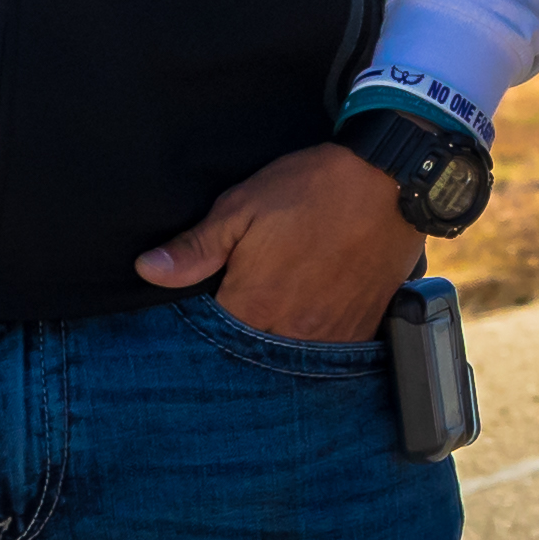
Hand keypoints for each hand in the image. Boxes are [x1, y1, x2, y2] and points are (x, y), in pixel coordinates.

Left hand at [137, 142, 419, 346]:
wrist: (391, 180)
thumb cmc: (313, 188)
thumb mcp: (243, 206)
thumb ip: (196, 246)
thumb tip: (147, 270)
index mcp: (254, 304)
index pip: (211, 340)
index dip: (202, 328)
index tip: (207, 307)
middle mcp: (292, 331)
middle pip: (252, 355)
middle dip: (240, 343)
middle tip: (246, 308)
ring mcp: (333, 334)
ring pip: (293, 360)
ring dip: (279, 344)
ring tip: (277, 317)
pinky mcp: (364, 327)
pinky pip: (332, 355)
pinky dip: (316, 344)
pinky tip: (310, 319)